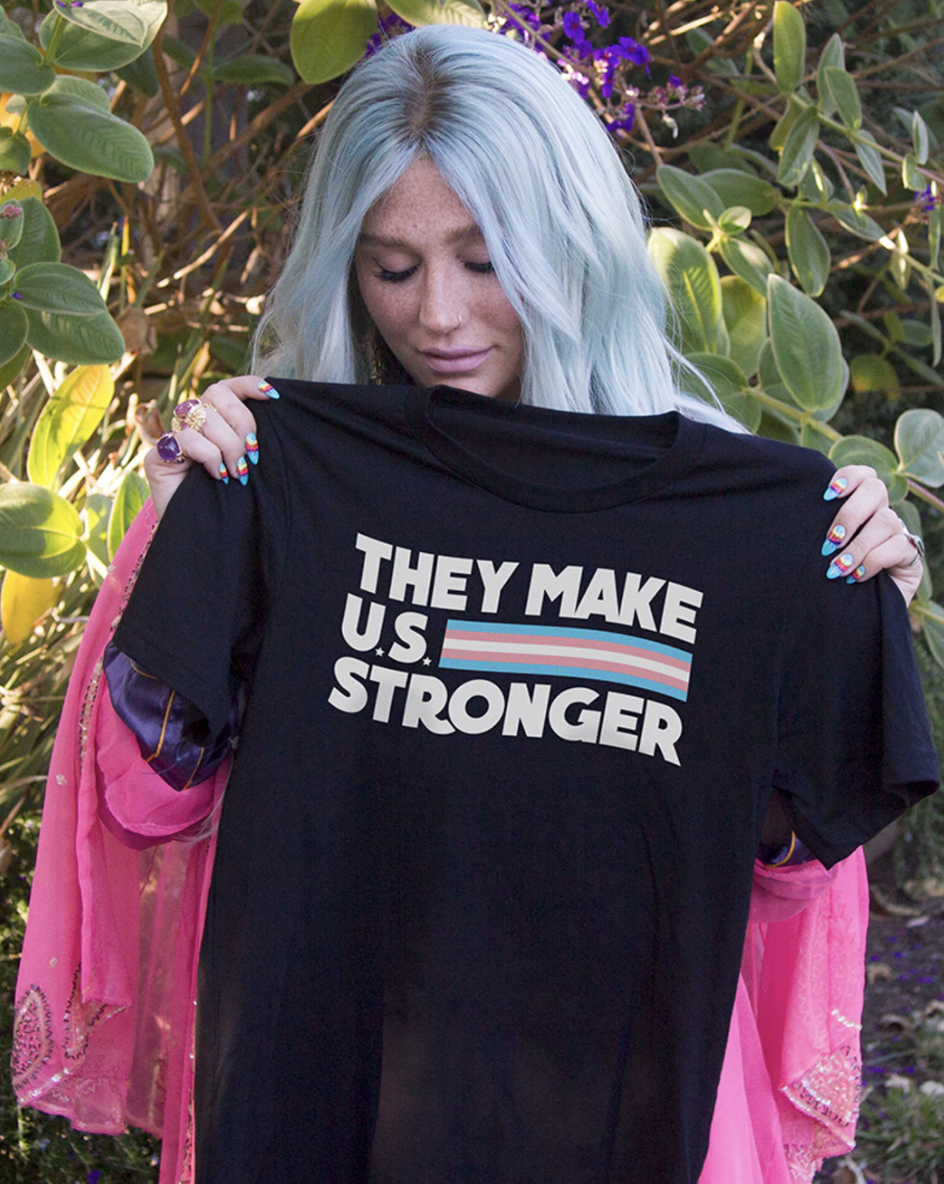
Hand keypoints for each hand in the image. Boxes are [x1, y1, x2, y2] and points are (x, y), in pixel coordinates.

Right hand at [144, 376, 278, 518]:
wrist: (202, 535)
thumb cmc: (229, 499)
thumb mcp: (246, 464)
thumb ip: (251, 440)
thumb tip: (272, 414)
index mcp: (213, 418)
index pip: (227, 387)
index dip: (248, 385)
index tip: (272, 397)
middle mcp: (191, 422)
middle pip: (216, 395)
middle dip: (242, 422)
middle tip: (251, 455)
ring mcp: (173, 436)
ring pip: (204, 417)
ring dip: (228, 445)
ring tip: (237, 473)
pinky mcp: (158, 455)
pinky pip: (187, 439)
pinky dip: (209, 456)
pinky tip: (217, 475)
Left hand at [821, 465, 923, 605]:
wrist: (853, 614)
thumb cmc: (830, 579)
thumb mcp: (821, 552)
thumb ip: (817, 532)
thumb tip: (793, 517)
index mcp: (860, 507)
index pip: (863, 475)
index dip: (849, 477)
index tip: (826, 495)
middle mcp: (880, 515)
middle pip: (875, 489)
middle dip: (849, 513)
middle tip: (830, 541)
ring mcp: (898, 534)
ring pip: (886, 520)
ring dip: (858, 545)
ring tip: (838, 568)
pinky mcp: (911, 556)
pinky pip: (898, 546)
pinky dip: (873, 561)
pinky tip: (857, 577)